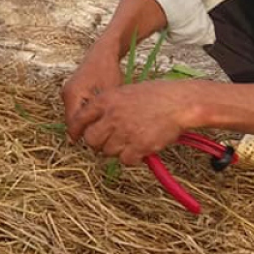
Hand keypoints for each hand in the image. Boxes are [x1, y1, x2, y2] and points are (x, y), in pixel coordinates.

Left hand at [61, 77, 198, 165]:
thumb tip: (92, 124)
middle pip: (91, 140)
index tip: (75, 137)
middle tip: (110, 141)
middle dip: (98, 143)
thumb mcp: (124, 92)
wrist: (178, 103)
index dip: (75, 131)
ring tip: (131, 140)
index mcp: (106, 100)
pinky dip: (132, 158)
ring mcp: (125, 132)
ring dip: (117, 150)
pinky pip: (125, 160)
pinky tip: (140, 148)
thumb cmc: (154, 96)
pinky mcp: (138, 146)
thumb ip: (107, 108)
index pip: (79, 119)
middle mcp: (112, 116)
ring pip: (108, 152)